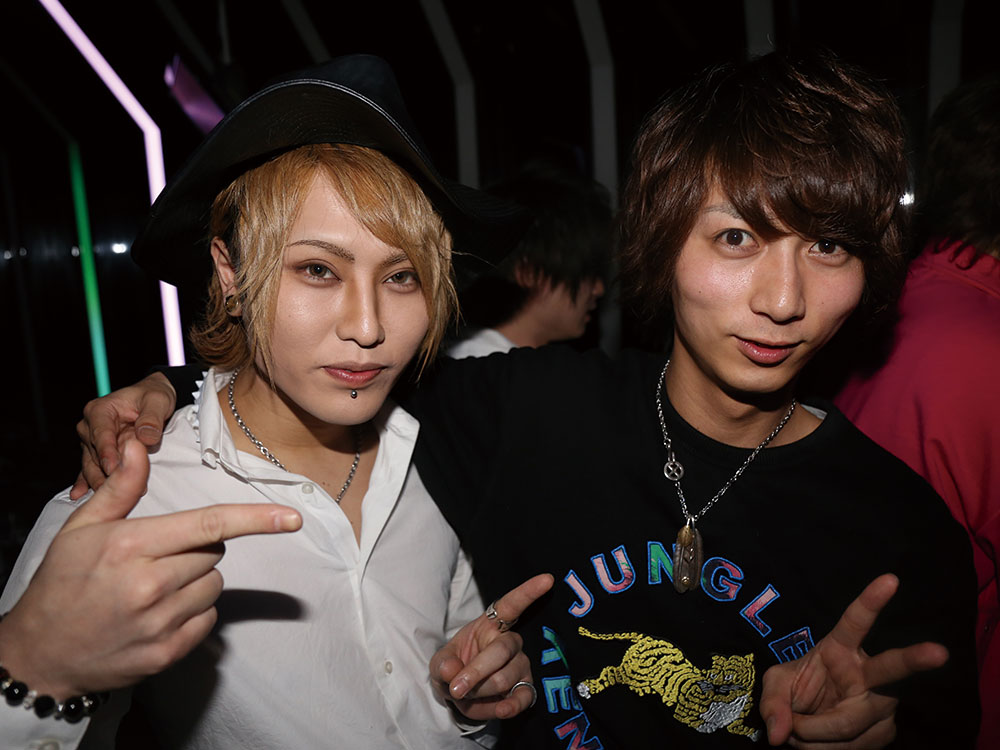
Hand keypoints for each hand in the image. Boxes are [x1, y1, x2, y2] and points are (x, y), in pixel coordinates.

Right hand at [0, 439, 300, 699]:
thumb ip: (121, 488)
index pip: (208, 525)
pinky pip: (208, 620)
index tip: (292, 518)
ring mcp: (159, 623)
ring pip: (214, 585)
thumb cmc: (61, 584)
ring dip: (196, 581)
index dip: (255, 519)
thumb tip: (140, 447)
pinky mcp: (167, 653)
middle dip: (197, 549)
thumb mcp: (81, 529)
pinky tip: (158, 614)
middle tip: (158, 558)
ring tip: (154, 588)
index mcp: (131, 546)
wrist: (40, 655)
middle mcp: (149, 584)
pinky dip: (193, 613)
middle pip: (214, 553)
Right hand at [71, 372, 176, 498]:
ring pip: (93, 465)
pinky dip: (87, 481)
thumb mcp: (158, 401)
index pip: (101, 436)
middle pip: (95, 454)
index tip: (113, 469)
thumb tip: (145, 437)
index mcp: (100, 410)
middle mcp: (90, 426)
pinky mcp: (97, 452)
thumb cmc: (152, 396)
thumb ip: (151, 418)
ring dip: (104, 481)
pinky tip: (78, 494)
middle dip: (109, 472)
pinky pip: (91, 468)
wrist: (152, 398)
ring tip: (115, 498)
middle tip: (123, 490)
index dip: (108, 454)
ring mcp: (91, 440)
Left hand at [430, 573, 553, 720]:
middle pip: (501, 651)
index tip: (547, 579)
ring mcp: (522, 665)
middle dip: (475, 673)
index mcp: (491, 625)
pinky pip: (523, 697)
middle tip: (456, 688)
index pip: (511, 605)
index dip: (529, 592)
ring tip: (465, 696)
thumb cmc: (454, 669)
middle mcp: (511, 642)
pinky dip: (509, 707)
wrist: (461, 695)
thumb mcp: (440, 663)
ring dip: (479, 692)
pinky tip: (500, 709)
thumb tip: (453, 672)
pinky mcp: (526, 688)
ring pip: (504, 678)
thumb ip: (443, 665)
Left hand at [760, 574, 947, 748]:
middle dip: (917, 658)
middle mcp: (868, 672)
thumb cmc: (795, 690)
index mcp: (840, 647)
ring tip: (799, 726)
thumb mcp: (775, 686)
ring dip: (813, 735)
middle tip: (939, 652)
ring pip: (848, 724)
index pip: (856, 621)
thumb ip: (772, 703)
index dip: (871, 600)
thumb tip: (781, 733)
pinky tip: (816, 740)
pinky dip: (822, 748)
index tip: (890, 579)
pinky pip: (850, 747)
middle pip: (891, 667)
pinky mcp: (884, 731)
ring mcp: (880, 703)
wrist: (806, 719)